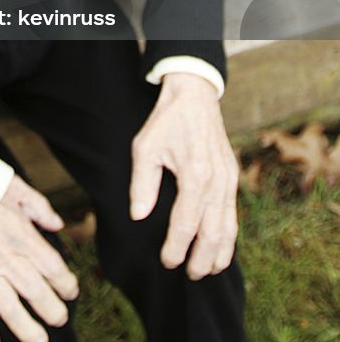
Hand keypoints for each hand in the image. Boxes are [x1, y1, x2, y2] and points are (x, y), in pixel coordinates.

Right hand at [0, 174, 78, 341]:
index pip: (53, 268)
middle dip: (52, 311)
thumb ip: (39, 206)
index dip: (66, 284)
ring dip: (26, 329)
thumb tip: (58, 224)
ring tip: (39, 341)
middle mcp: (6, 258)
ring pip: (9, 308)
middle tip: (60, 319)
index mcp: (22, 235)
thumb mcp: (16, 186)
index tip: (71, 291)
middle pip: (36, 293)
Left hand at [129, 72, 238, 279]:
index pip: (185, 224)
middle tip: (188, 275)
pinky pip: (233, 213)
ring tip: (206, 270)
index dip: (176, 247)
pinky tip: (220, 247)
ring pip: (229, 227)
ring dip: (219, 253)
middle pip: (213, 233)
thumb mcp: (145, 146)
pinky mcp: (232, 176)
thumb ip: (142, 183)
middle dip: (201, 259)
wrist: (194, 95)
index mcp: (194, 174)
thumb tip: (139, 216)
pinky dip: (229, 235)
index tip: (166, 261)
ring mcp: (228, 179)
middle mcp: (217, 181)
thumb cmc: (166, 120)